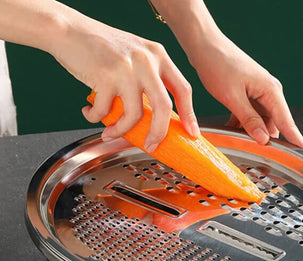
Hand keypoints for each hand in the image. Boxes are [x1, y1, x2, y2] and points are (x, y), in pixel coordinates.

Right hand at [52, 16, 199, 149]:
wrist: (67, 29)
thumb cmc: (100, 47)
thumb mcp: (135, 56)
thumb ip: (149, 80)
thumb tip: (159, 119)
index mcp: (158, 55)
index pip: (183, 89)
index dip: (190, 115)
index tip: (192, 133)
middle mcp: (146, 60)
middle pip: (163, 107)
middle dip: (159, 132)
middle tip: (152, 145)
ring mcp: (127, 68)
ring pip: (134, 114)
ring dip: (120, 130)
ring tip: (109, 132)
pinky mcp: (106, 76)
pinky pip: (106, 111)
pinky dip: (96, 118)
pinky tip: (91, 113)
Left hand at [190, 35, 302, 151]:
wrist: (205, 44)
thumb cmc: (218, 64)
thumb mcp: (232, 97)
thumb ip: (249, 120)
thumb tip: (264, 139)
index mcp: (271, 91)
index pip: (287, 122)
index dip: (297, 141)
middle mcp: (269, 92)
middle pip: (275, 125)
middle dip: (267, 141)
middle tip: (258, 157)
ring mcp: (260, 93)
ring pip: (262, 123)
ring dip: (251, 133)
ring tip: (238, 141)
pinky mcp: (249, 95)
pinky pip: (251, 116)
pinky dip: (243, 125)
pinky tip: (232, 130)